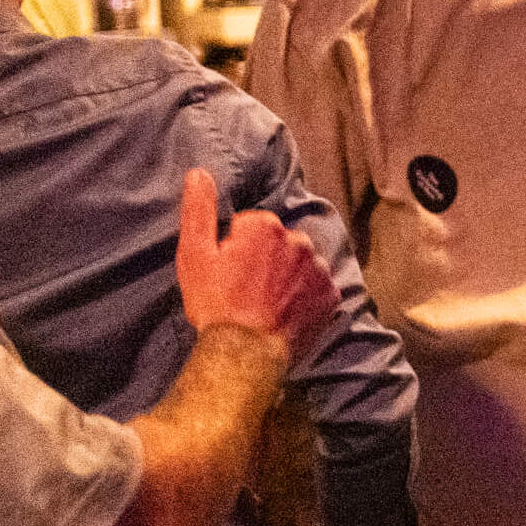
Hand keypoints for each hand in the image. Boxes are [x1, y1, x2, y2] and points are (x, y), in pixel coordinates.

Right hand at [175, 168, 336, 363]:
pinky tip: (284, 311)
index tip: (228, 271)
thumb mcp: (195, 254)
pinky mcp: (331, 296)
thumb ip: (199, 209)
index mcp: (266, 226)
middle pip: (278, 243)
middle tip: (245, 288)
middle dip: (264, 258)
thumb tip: (199, 173)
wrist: (244, 352)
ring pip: (299, 264)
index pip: (251, 226)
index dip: (235, 248)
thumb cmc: (215, 303)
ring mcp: (319, 269)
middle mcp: (300, 241)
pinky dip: (304, 296)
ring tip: (264, 302)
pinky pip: (316, 287)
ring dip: (286, 276)